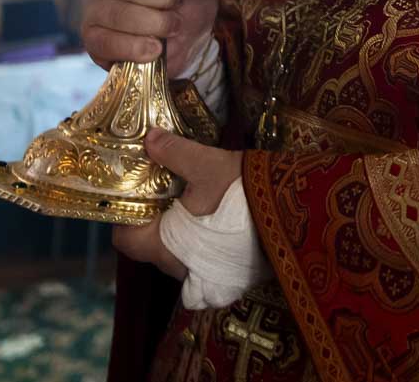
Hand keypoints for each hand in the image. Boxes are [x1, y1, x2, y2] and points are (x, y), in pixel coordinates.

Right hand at [80, 0, 217, 76]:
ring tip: (172, 30)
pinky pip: (106, 43)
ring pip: (115, 14)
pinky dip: (134, 47)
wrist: (188, 43)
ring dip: (151, 24)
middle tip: (179, 10)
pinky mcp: (93, 40)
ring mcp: (95, 10)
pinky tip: (155, 49)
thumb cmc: (189, 6)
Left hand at [112, 129, 244, 278]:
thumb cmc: (241, 193)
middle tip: (166, 190)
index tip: (136, 193)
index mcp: (164, 247)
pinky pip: (202, 265)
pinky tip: (215, 222)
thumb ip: (173, 152)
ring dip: (179, 233)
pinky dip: (202, 246)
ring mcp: (204, 279)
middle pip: (151, 246)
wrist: (294, 216)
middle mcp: (178, 269)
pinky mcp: (229, 280)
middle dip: (154, 220)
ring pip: (177, 255)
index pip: (124, 239)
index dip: (124, 216)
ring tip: (192, 202)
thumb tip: (149, 138)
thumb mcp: (206, 164)